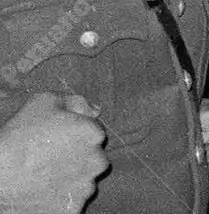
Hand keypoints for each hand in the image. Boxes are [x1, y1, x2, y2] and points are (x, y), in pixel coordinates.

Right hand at [0, 91, 108, 213]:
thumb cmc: (17, 139)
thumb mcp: (43, 102)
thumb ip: (74, 101)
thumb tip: (94, 110)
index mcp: (94, 133)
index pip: (92, 130)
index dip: (72, 132)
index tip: (53, 138)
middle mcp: (97, 161)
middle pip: (91, 155)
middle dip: (75, 154)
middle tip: (47, 157)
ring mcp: (86, 187)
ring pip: (83, 178)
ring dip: (69, 176)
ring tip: (42, 174)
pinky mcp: (73, 209)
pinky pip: (72, 200)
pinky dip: (61, 197)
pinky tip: (43, 191)